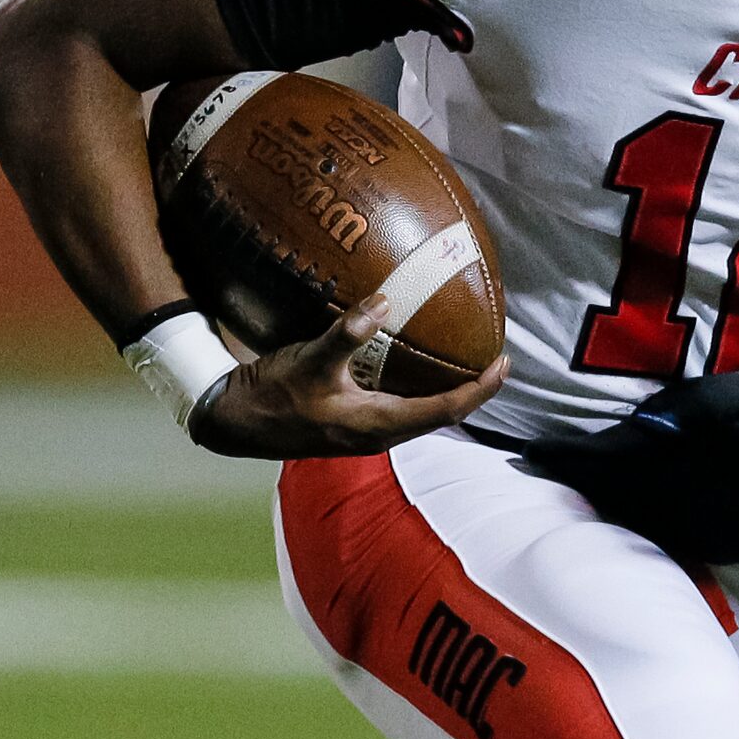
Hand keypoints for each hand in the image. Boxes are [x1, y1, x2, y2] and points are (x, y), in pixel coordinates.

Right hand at [191, 299, 505, 459]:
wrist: (233, 423)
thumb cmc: (272, 395)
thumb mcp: (309, 360)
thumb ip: (347, 334)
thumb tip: (385, 303)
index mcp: (376, 426)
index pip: (445, 411)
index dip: (480, 390)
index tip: (505, 363)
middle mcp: (378, 435)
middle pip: (441, 416)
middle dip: (471, 390)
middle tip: (494, 358)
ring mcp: (365, 433)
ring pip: (421, 414)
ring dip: (447, 391)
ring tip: (466, 360)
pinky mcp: (353, 424)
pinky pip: (400, 407)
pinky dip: (418, 388)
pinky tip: (415, 363)